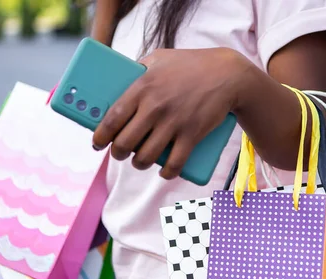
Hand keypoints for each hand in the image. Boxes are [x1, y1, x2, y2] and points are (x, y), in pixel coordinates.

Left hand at [92, 47, 249, 179]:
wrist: (228, 74)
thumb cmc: (191, 64)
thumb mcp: (159, 58)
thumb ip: (139, 69)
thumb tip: (120, 83)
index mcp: (142, 87)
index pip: (112, 119)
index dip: (100, 136)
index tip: (97, 144)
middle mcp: (155, 107)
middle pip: (125, 143)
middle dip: (118, 153)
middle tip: (119, 153)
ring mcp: (174, 123)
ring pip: (146, 157)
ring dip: (139, 164)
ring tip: (139, 161)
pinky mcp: (192, 135)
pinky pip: (174, 163)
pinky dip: (167, 172)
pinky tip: (164, 172)